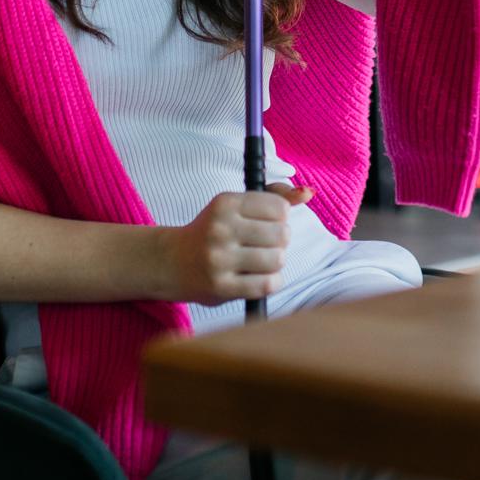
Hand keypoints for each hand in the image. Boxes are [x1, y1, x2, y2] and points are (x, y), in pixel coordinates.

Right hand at [163, 183, 312, 305]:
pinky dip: (270, 282)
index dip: (280, 217)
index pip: (279, 207)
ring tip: (261, 262)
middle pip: (282, 234)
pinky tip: (258, 277)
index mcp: (225, 203)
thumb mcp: (235, 206)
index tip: (267, 223)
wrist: (171, 262)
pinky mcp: (221, 286)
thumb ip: (273, 196)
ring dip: (275, 263)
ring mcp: (220, 259)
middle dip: (280, 241)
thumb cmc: (212, 231)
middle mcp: (221, 228)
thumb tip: (308, 193)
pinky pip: (266, 284)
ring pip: (277, 259)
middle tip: (265, 244)